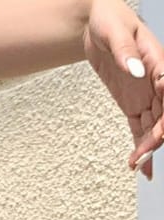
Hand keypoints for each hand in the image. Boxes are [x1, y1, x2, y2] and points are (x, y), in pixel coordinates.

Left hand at [84, 0, 163, 179]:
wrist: (96, 22)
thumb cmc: (109, 18)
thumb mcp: (115, 30)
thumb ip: (125, 50)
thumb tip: (135, 69)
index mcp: (158, 61)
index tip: (160, 132)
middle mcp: (156, 80)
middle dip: (157, 138)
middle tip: (141, 157)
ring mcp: (146, 94)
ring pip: (155, 125)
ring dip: (148, 147)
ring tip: (137, 166)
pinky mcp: (133, 103)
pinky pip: (141, 127)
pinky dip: (141, 145)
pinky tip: (141, 165)